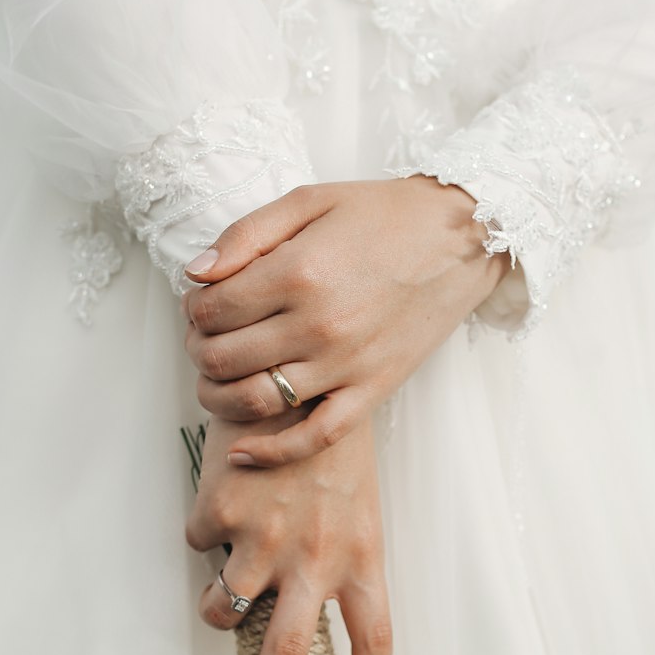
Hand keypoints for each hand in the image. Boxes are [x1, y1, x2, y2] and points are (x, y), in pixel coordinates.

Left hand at [181, 177, 509, 466]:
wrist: (461, 237)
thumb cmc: (383, 215)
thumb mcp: (309, 201)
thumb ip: (246, 234)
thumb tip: (196, 273)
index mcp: (299, 272)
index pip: (212, 311)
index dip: (194, 310)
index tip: (202, 303)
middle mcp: (319, 324)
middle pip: (224, 359)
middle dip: (199, 350)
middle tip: (205, 338)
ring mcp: (346, 364)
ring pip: (256, 402)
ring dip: (219, 398)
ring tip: (218, 379)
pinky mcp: (372, 390)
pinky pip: (314, 437)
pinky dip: (272, 453)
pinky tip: (242, 453)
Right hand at [186, 412, 391, 654]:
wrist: (288, 372)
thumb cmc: (328, 436)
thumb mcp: (354, 500)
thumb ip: (333, 558)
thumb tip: (293, 611)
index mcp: (361, 554)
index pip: (376, 639)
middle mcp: (315, 556)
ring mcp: (264, 538)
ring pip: (221, 607)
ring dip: (213, 607)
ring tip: (218, 588)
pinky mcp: (220, 513)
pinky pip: (196, 544)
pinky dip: (202, 530)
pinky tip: (223, 493)